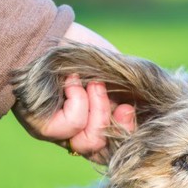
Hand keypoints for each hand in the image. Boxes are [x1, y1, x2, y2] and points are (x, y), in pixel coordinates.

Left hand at [14, 23, 135, 163]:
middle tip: (111, 96)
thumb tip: (144, 112)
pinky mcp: (43, 129)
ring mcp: (58, 136)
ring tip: (92, 83)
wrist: (46, 36)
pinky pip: (74, 125)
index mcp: (93, 125)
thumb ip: (127, 96)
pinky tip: (71, 83)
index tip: (127, 109)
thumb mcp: (112, 76)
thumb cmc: (79, 53)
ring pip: (90, 142)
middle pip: (103, 150)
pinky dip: (78, 100)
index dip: (125, 132)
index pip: (113, 147)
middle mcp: (74, 136)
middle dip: (114, 123)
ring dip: (97, 108)